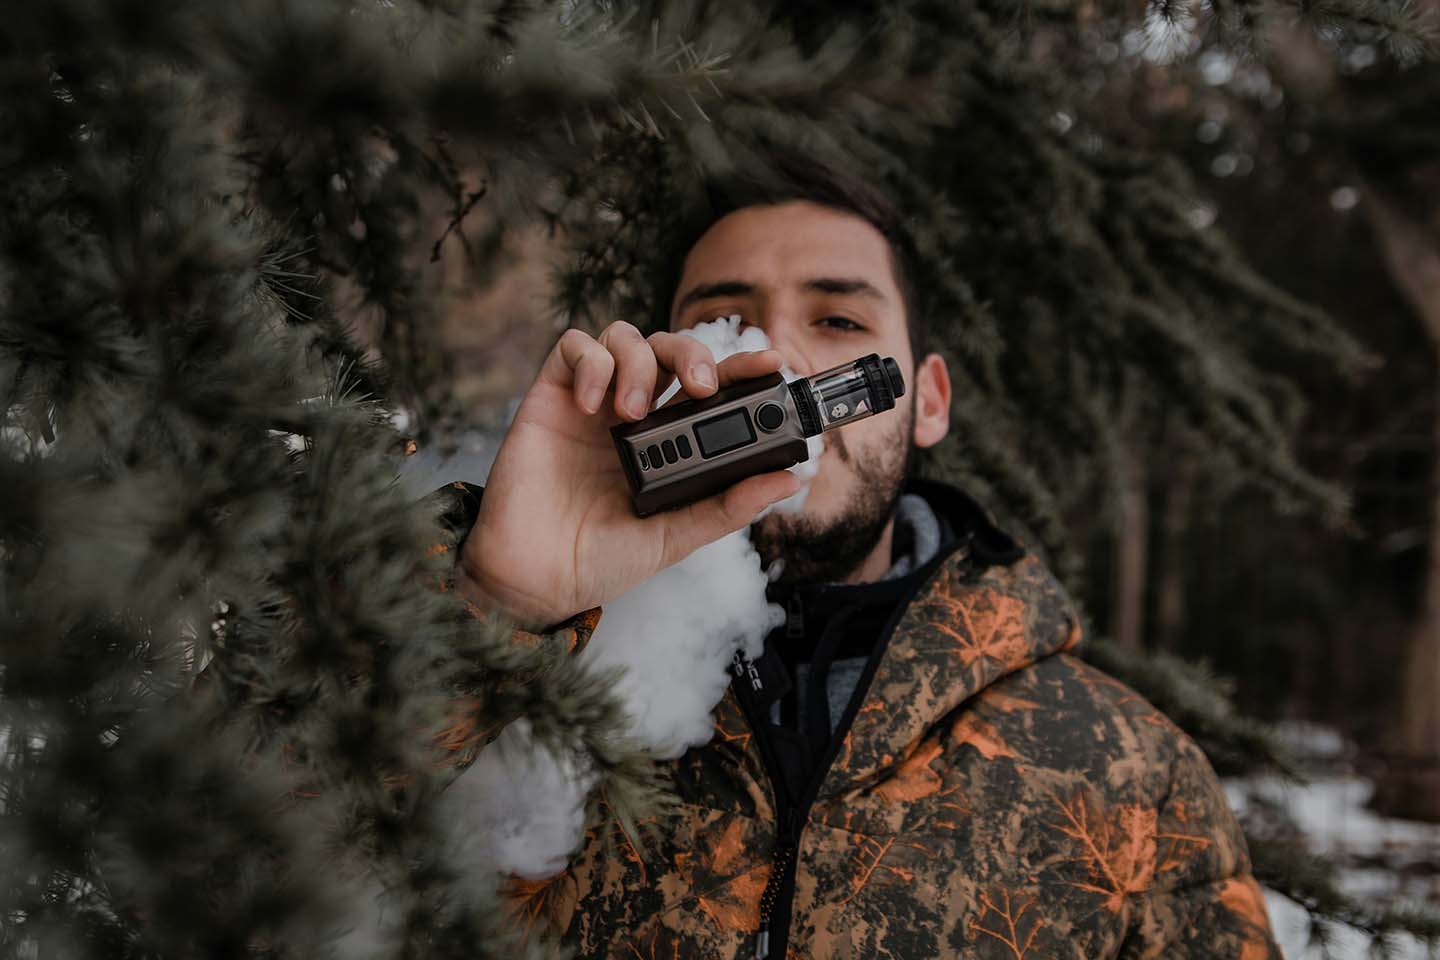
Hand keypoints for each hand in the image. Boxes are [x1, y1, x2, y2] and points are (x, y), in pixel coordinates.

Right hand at [457, 321, 800, 629]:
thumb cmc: (603, 559)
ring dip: (640, 362)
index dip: (741, 367)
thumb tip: (788, 480)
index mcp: (668, 441)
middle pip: (670, 349)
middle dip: (692, 353)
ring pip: (625, 337)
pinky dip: (591, 362)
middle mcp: (632, 413)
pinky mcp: (551, 396)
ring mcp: (592, 401)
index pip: (709, 388)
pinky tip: (592, 405)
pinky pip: (573, 346)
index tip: (773, 364)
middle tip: (700, 386)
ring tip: (633, 411)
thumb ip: (727, 506)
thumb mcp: (676, 536)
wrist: (537, 579)